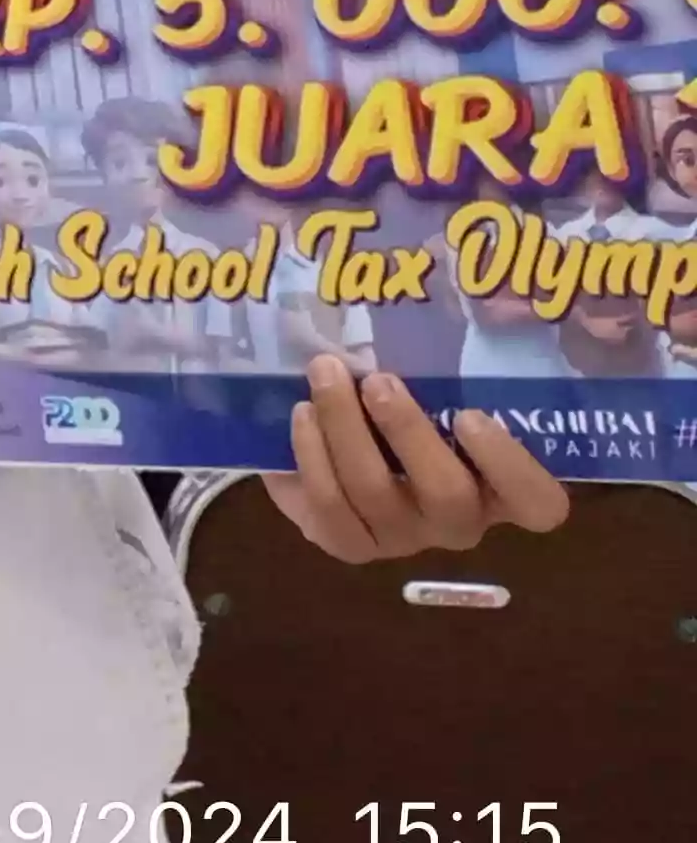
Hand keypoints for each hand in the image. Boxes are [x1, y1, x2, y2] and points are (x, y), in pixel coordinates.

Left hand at [260, 355, 570, 563]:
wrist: (333, 449)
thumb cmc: (401, 407)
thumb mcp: (433, 389)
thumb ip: (445, 370)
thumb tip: (436, 300)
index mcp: (499, 487)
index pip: (539, 503)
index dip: (513, 467)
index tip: (474, 415)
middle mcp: (459, 521)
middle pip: (449, 496)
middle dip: (410, 433)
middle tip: (379, 381)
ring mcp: (404, 537)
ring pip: (378, 494)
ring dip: (347, 428)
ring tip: (326, 374)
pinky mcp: (350, 543)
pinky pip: (330, 506)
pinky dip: (312, 455)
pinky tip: (302, 414)